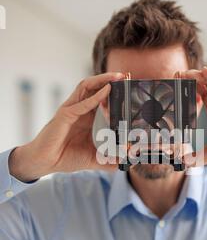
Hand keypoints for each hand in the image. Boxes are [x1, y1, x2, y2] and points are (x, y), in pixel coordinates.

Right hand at [9, 72, 124, 181]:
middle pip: (94, 87)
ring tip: (118, 77)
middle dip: (110, 79)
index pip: (101, 97)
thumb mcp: (93, 158)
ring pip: (86, 87)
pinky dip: (95, 96)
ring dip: (102, 80)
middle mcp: (79, 109)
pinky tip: (107, 91)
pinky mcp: (64, 115)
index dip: (114, 90)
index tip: (128, 87)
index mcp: (86, 116)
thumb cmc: (65, 157)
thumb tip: (126, 160)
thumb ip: (110, 159)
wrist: (45, 163)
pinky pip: (82, 103)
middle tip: (126, 76)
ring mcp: (71, 110)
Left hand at [179, 67, 206, 170]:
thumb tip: (183, 163)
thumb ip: (198, 156)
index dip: (186, 89)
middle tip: (176, 75)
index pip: (198, 95)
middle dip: (190, 78)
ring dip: (199, 76)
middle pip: (204, 85)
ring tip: (186, 73)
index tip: (173, 86)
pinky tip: (205, 72)